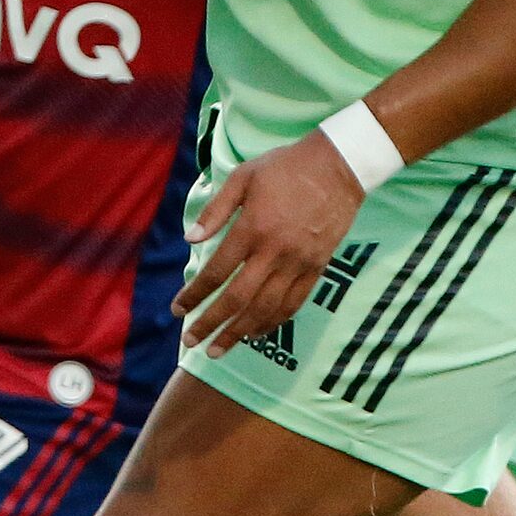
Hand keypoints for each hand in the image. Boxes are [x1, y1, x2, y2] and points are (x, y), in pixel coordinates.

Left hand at [174, 133, 366, 356]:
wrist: (338, 167)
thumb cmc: (285, 167)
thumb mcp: (244, 176)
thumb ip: (215, 210)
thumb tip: (190, 239)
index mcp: (252, 227)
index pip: (217, 271)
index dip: (195, 294)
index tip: (178, 309)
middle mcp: (274, 250)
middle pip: (238, 298)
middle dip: (211, 323)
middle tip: (191, 340)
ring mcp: (298, 262)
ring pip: (265, 308)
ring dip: (239, 332)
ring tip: (219, 348)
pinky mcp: (317, 267)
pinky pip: (293, 304)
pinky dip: (273, 322)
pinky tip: (256, 332)